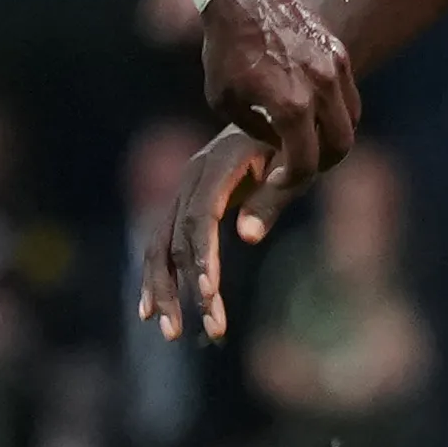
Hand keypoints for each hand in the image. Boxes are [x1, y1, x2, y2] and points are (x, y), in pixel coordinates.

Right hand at [139, 122, 326, 344]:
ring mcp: (185, 190)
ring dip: (164, 290)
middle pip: (173, 237)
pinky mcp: (187, 204)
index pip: (200, 217)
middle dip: (180, 287)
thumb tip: (246, 237)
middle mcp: (193, 177)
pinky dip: (158, 277)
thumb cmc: (296, 143)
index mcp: (218, 164)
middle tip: (190, 330)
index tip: (209, 294)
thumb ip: (272, 200)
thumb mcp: (295, 167)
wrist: (280, 113)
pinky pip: (164, 244)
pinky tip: (151, 312)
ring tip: (171, 333)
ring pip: (161, 245)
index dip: (201, 256)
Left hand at [194, 0, 354, 189]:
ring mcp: (335, 67)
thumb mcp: (225, 99)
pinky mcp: (339, 51)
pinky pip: (348, 92)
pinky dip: (337, 110)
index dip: (291, 180)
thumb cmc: (226, 47)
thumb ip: (254, 130)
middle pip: (340, 145)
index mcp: (291, 104)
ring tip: (309, 139)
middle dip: (323, 164)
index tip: (276, 180)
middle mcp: (320, 87)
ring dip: (333, 136)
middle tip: (301, 166)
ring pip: (351, 119)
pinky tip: (314, 111)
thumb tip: (275, 145)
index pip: (305, 162)